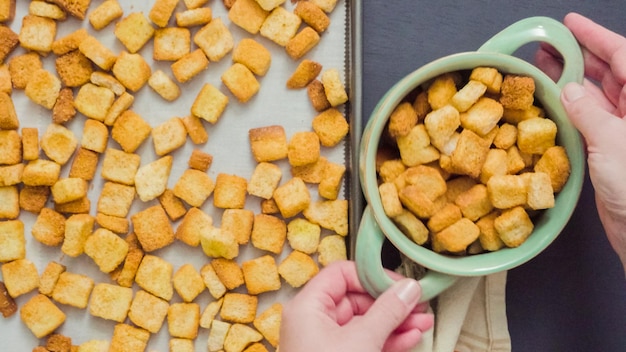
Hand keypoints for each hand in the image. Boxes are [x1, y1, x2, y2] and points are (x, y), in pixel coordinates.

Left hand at [279, 260, 433, 351]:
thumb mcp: (363, 341)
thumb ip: (388, 311)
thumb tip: (409, 288)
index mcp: (308, 307)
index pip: (341, 274)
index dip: (372, 275)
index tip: (401, 284)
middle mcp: (314, 322)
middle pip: (356, 299)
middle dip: (390, 302)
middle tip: (420, 304)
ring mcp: (326, 344)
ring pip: (364, 323)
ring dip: (395, 322)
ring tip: (425, 321)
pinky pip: (364, 343)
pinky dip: (387, 340)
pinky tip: (412, 337)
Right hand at [535, 12, 625, 274]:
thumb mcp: (613, 143)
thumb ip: (589, 112)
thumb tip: (568, 88)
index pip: (624, 58)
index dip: (596, 38)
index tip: (570, 23)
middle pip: (608, 73)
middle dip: (577, 57)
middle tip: (544, 47)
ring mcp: (621, 131)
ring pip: (594, 97)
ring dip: (569, 82)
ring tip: (539, 68)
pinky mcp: (607, 151)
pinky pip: (586, 122)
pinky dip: (568, 111)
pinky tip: (548, 103)